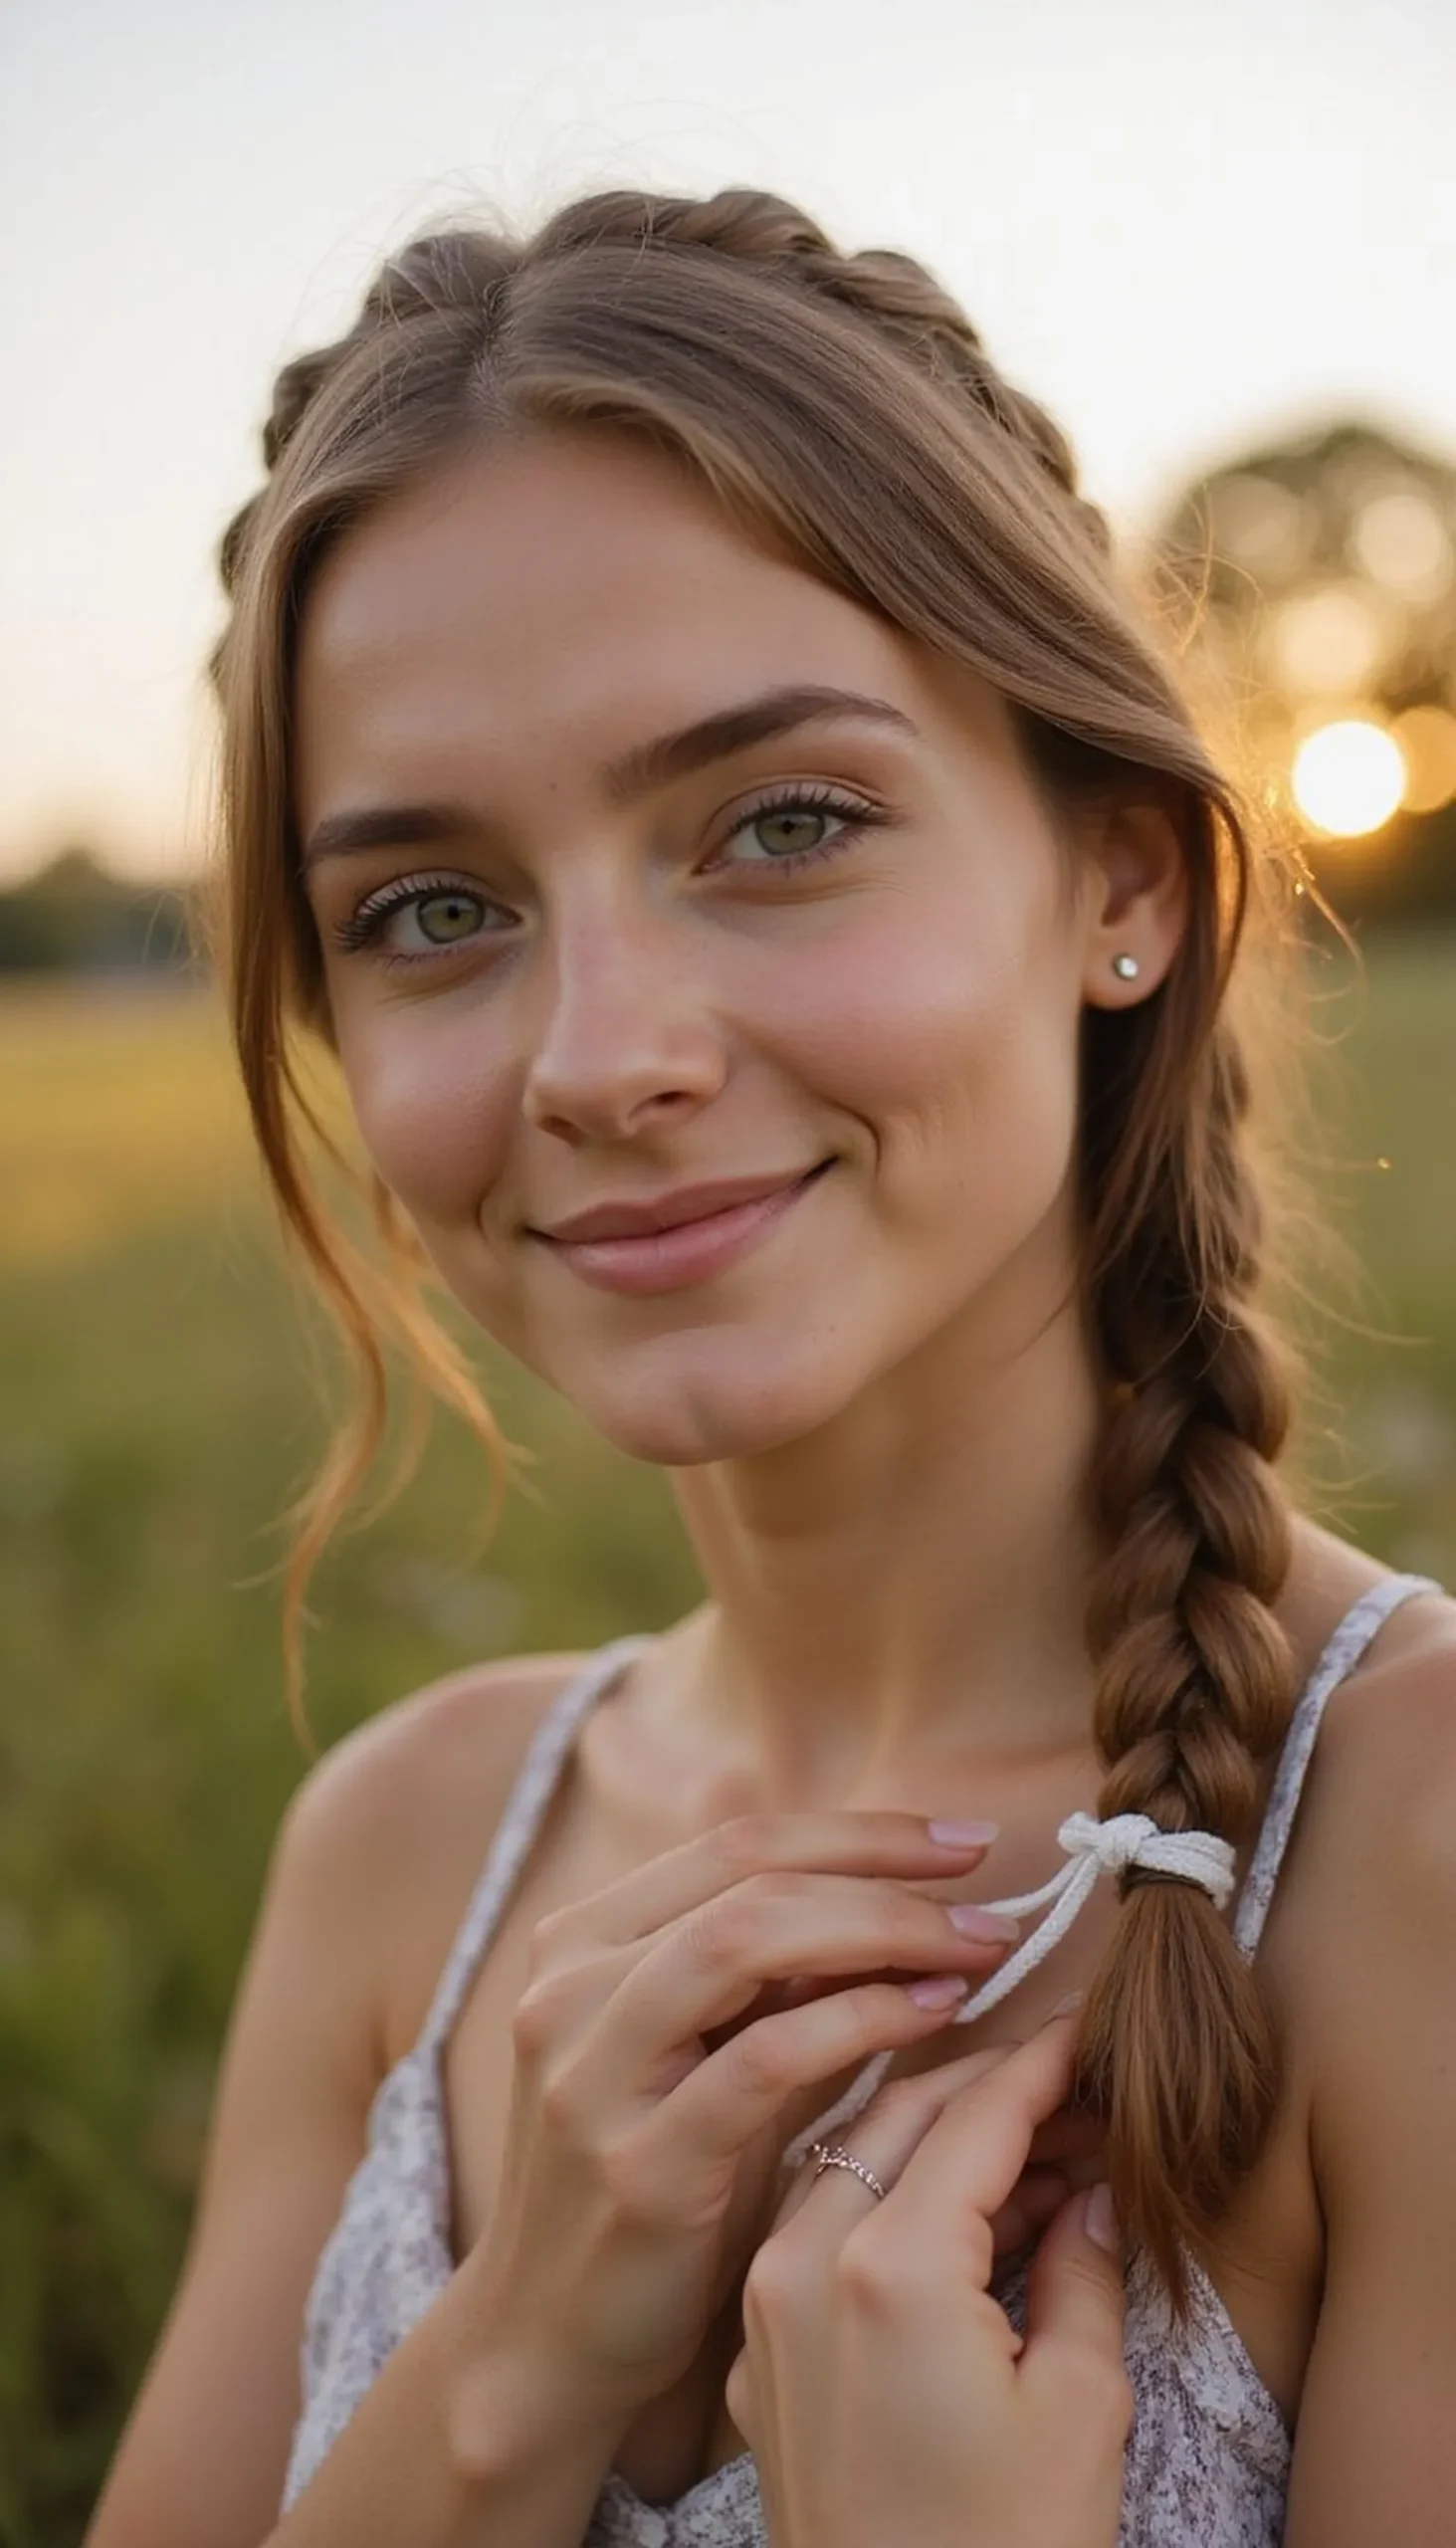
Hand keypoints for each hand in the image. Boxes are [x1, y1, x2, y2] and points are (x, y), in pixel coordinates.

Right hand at [460, 1813, 1017, 2442]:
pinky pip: (766, 2059)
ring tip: (973, 1949)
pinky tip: (930, 2021)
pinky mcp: (639, 2165)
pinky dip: (860, 2020)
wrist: (553, 2340)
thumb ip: (763, 1975)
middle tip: (988, 1888)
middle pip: (747, 1873)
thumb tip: (889, 1891)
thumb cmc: (652, 2184)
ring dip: (882, 1930)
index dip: (859, 1830)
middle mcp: (569, 1990)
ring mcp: (593, 2074)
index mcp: (581, 1942)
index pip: (736, 1840)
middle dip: (884, 1869)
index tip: (961, 1842)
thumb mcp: (694, 2054)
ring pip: (746, 1941)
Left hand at [725, 2013, 1130, 2547]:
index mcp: (890, 2268)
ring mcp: (765, 2311)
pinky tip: (949, 2209)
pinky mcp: (752, 2358)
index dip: (1041, 2061)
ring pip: (844, 2160)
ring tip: (1023, 2135)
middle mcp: (803, 2265)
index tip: (1089, 2023)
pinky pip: (810, 2229)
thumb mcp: (1081, 2407)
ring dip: (928, 2131)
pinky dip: (877, 2195)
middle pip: (899, 2115)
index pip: (975, 2112)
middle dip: (985, 2079)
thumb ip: (1083, 2269)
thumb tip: (1089, 2187)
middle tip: (1065, 2071)